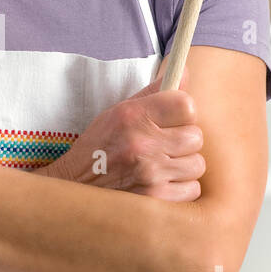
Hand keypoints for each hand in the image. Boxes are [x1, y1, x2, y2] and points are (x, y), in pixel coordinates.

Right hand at [42, 67, 204, 201]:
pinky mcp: (155, 200)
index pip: (186, 104)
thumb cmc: (99, 148)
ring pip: (196, 165)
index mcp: (132, 116)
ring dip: (183, 167)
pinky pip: (191, 189)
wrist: (74, 190)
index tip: (174, 120)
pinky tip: (161, 184)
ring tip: (161, 167)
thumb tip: (185, 71)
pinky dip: (180, 188)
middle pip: (196, 136)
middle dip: (183, 142)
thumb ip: (154, 93)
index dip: (183, 113)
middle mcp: (141, 143)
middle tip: (165, 146)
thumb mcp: (118, 113)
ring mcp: (149, 174)